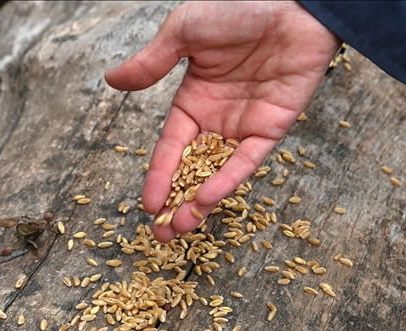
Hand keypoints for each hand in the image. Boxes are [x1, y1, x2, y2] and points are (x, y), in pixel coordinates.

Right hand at [105, 1, 339, 241]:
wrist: (293, 0)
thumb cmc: (239, 5)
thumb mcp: (184, 31)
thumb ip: (152, 62)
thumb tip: (111, 81)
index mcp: (194, 99)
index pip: (171, 146)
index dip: (158, 176)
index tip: (147, 204)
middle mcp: (218, 118)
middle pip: (193, 169)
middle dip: (176, 202)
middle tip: (162, 234)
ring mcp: (246, 124)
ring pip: (219, 172)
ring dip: (200, 201)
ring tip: (181, 228)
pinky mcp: (273, 126)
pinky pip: (247, 160)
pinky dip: (228, 179)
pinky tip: (208, 199)